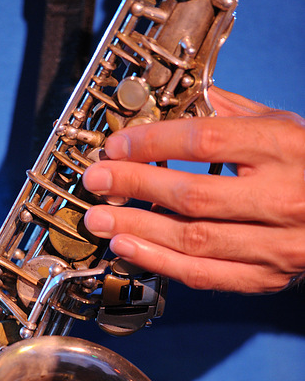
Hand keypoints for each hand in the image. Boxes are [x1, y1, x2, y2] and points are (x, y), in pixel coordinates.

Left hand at [82, 88, 304, 292]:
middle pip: (192, 194)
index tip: (116, 146)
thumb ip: (230, 115)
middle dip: (134, 186)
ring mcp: (275, 243)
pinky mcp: (266, 277)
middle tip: (96, 182)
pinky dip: (161, 263)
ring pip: (193, 239)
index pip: (205, 141)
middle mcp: (282, 197)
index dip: (152, 143)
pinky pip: (205, 274)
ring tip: (101, 220)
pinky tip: (129, 249)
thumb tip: (175, 103)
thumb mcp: (284, 126)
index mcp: (284, 148)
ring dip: (138, 229)